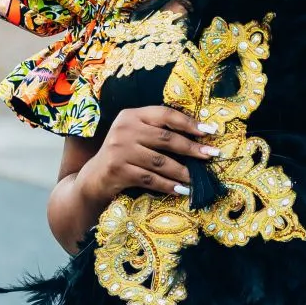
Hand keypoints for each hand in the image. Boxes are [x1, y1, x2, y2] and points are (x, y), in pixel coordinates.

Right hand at [81, 106, 218, 204]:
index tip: (209, 132)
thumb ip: (157, 131)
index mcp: (131, 115)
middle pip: (166, 138)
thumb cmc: (123, 156)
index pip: (165, 114)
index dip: (189, 123)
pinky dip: (168, 185)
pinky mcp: (118, 170)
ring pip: (160, 161)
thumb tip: (198, 138)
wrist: (94, 179)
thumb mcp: (135, 136)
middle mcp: (124, 128)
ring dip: (183, 171)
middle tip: (211, 155)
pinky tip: (181, 190)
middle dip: (192, 148)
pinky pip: (150, 179)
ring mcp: (119, 149)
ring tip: (198, 178)